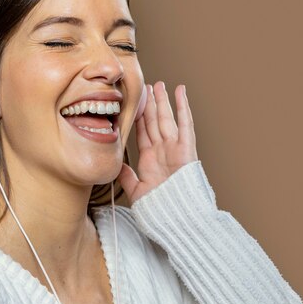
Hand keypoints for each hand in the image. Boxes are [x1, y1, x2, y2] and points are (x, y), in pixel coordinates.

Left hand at [117, 81, 198, 203]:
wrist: (178, 219)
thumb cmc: (159, 210)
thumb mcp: (137, 191)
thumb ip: (126, 177)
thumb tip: (115, 164)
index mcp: (149, 160)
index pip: (142, 132)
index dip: (138, 117)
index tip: (133, 102)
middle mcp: (162, 151)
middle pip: (154, 122)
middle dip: (150, 104)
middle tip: (146, 86)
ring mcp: (174, 149)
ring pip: (167, 118)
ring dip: (163, 101)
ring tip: (158, 85)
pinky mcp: (187, 149)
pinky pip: (185, 123)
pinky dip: (183, 107)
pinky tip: (180, 92)